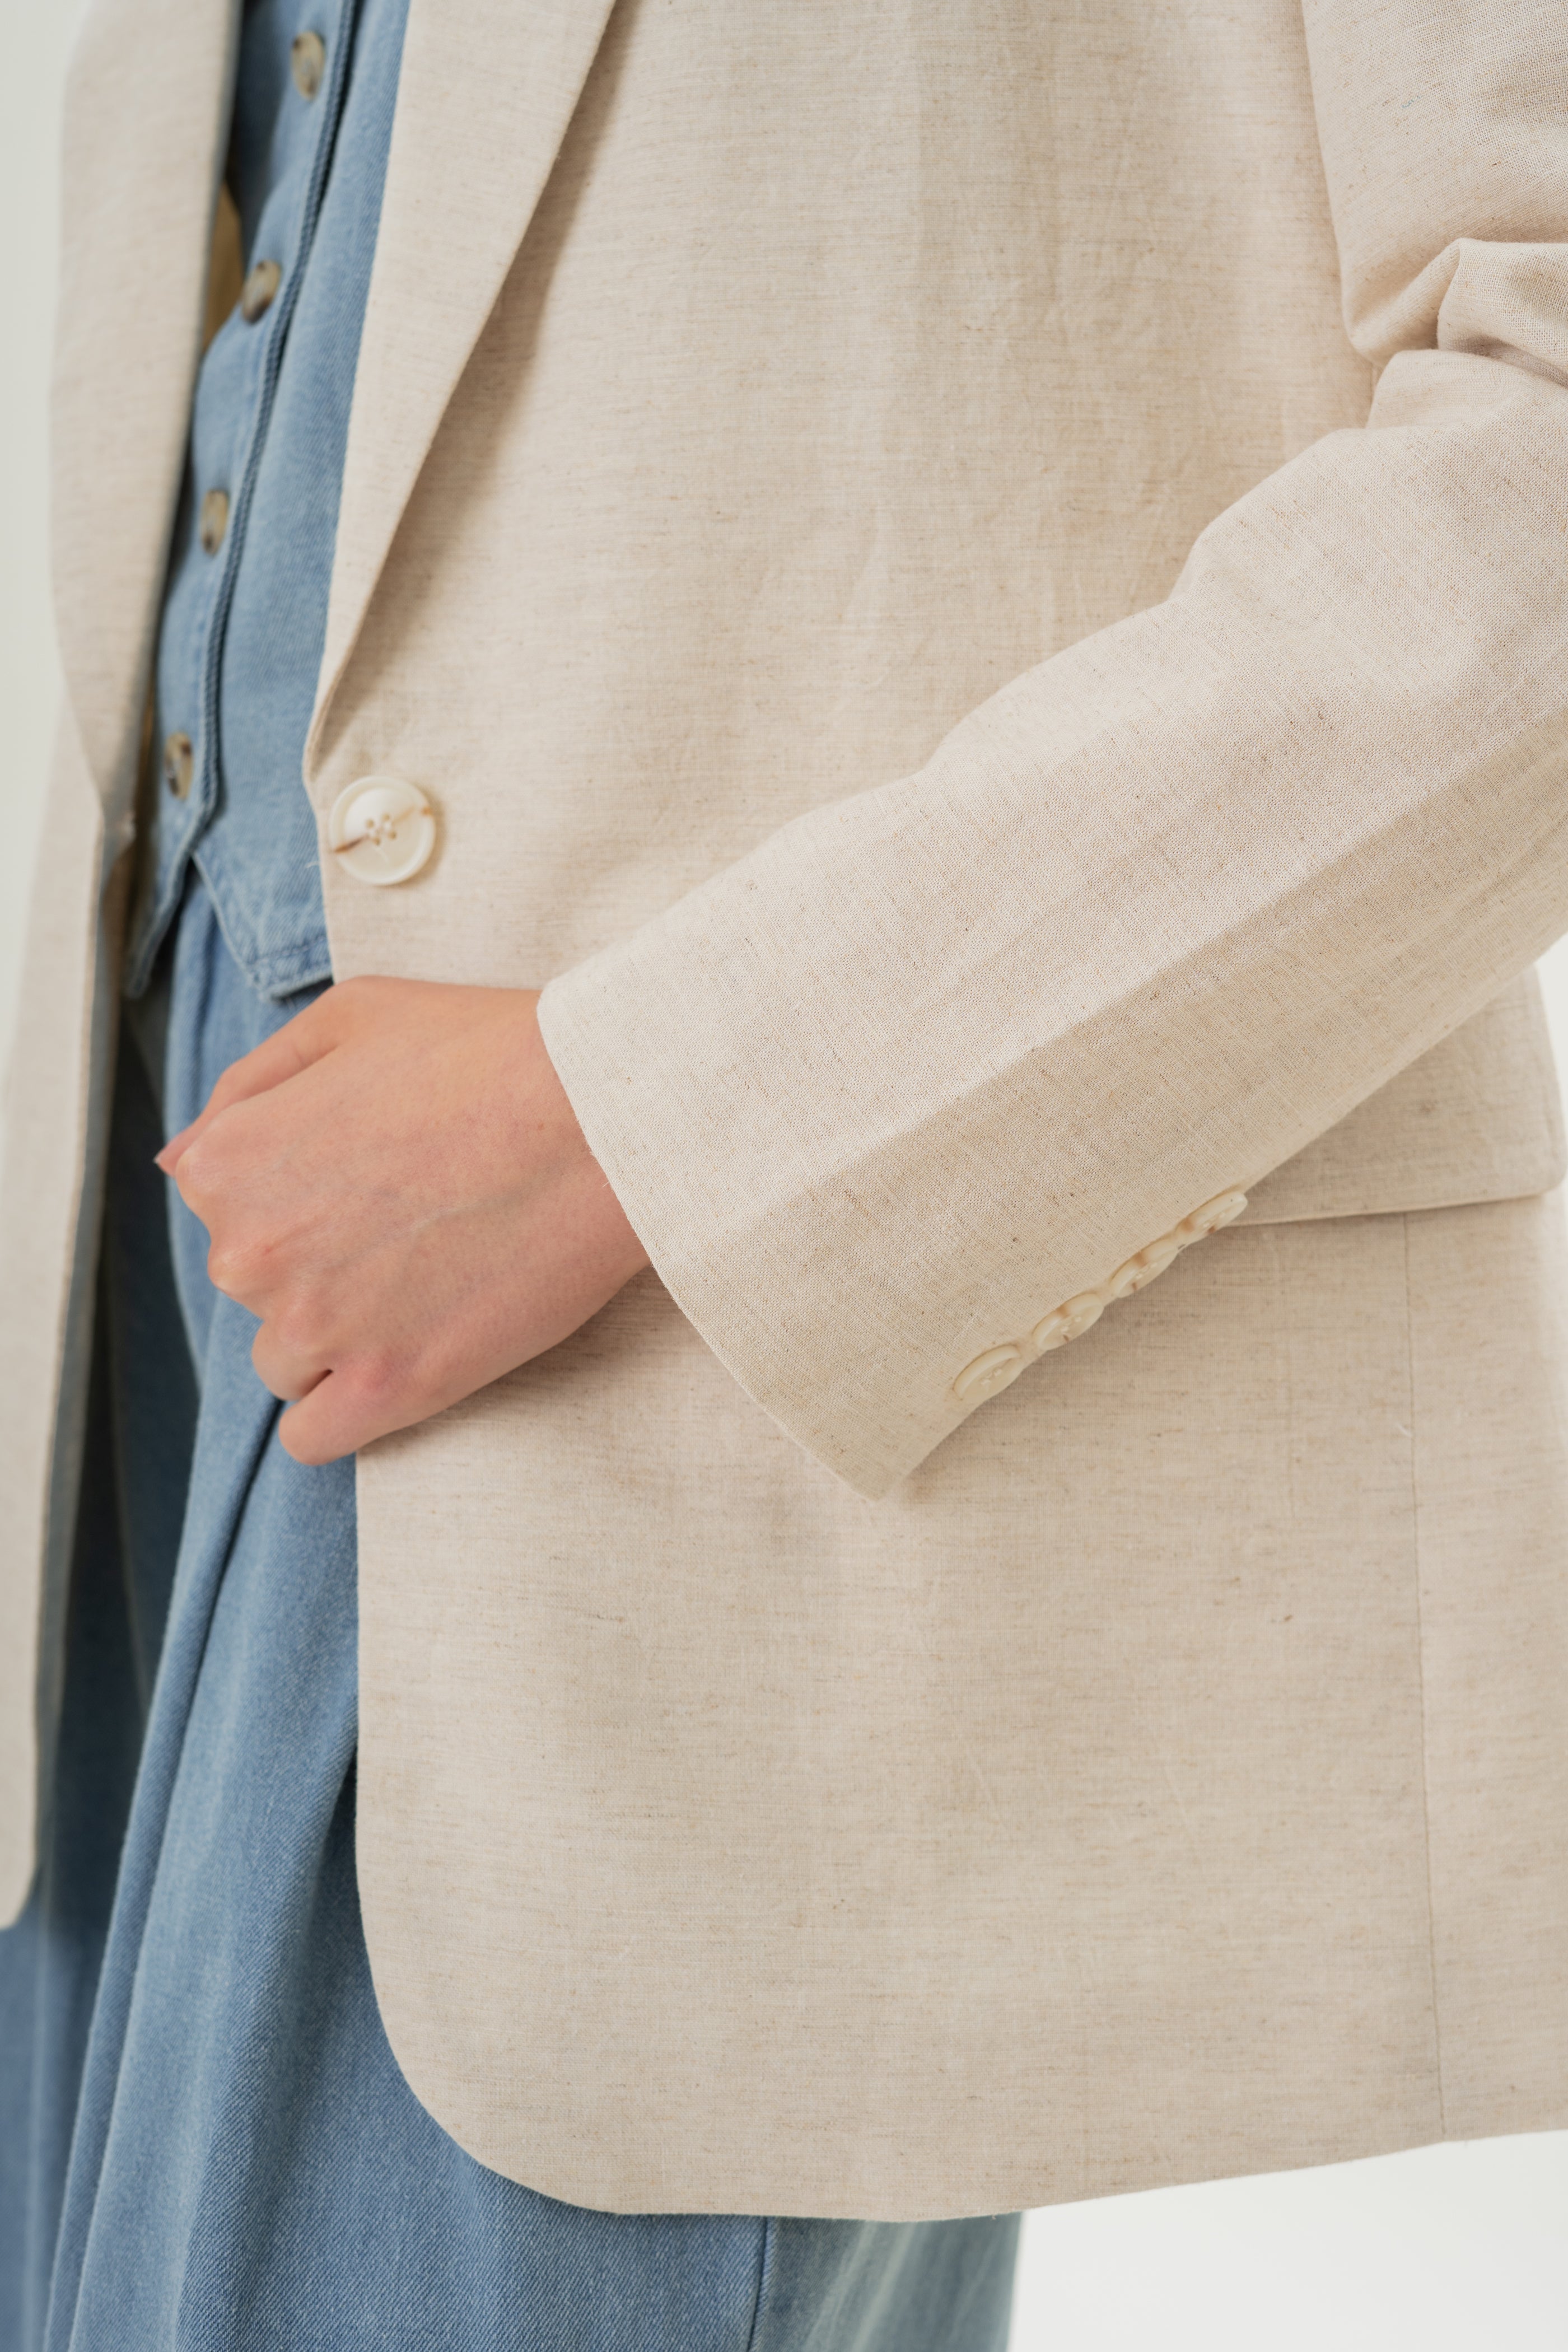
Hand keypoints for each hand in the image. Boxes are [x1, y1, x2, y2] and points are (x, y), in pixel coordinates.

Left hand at [156, 977, 649, 1463]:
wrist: (604, 1118)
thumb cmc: (488, 1051)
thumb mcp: (348, 1017)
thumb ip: (247, 1087)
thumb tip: (180, 1160)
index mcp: (228, 1162)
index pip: (223, 1206)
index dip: (297, 1189)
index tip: (371, 1171)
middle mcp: (250, 1252)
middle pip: (254, 1285)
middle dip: (316, 1260)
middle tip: (412, 1221)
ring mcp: (319, 1328)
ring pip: (286, 1361)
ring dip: (338, 1334)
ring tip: (426, 1281)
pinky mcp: (390, 1388)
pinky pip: (316, 1438)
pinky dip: (345, 1411)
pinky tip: (398, 1367)